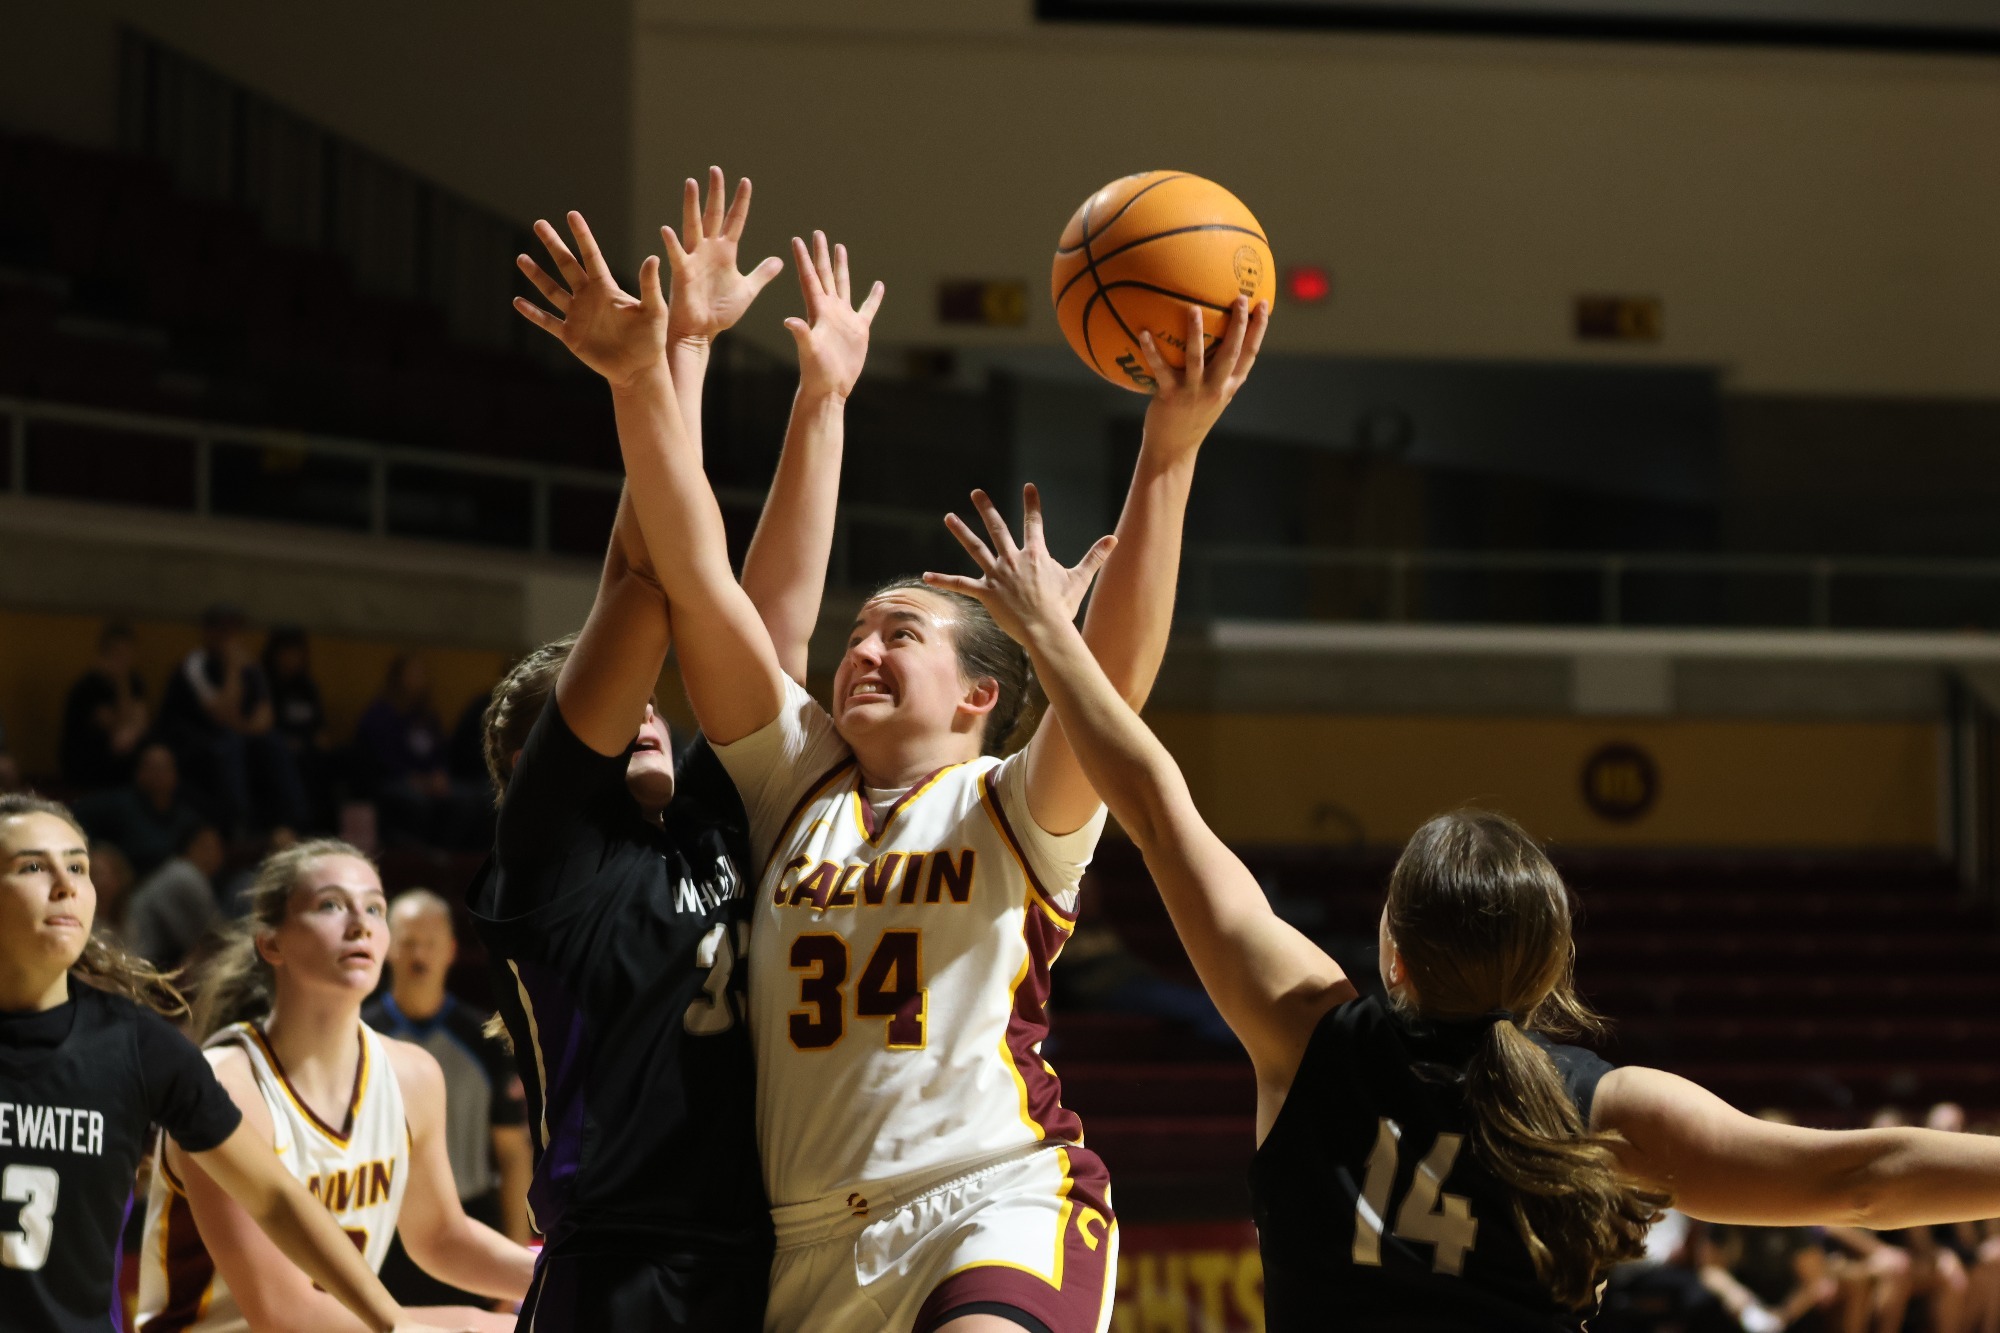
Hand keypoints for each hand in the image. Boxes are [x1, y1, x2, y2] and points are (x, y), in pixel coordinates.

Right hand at [514, 212, 668, 389]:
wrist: (639, 368)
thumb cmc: (651, 339)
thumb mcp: (654, 311)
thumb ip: (650, 286)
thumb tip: (653, 258)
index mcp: (607, 288)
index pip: (591, 256)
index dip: (582, 236)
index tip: (572, 215)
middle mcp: (588, 297)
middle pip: (567, 265)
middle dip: (553, 244)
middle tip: (539, 224)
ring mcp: (577, 315)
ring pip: (552, 290)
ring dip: (537, 275)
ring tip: (521, 258)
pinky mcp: (570, 335)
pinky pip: (547, 321)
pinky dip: (533, 313)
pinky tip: (517, 301)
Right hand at [661, 166, 783, 342]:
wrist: (702, 331)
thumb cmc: (720, 311)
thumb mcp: (747, 290)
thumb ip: (762, 273)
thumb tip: (779, 260)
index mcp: (726, 252)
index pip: (735, 221)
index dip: (740, 202)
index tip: (745, 181)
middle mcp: (709, 250)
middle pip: (713, 215)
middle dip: (715, 193)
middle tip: (716, 169)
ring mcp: (694, 259)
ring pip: (693, 226)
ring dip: (692, 205)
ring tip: (691, 182)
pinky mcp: (682, 274)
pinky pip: (677, 255)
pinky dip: (671, 243)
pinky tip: (667, 229)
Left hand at [784, 231, 883, 400]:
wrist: (829, 388)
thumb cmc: (816, 372)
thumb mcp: (809, 351)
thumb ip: (801, 334)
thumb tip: (790, 321)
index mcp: (817, 311)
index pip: (810, 279)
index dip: (804, 259)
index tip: (797, 239)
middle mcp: (830, 310)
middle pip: (825, 275)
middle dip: (822, 254)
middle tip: (818, 233)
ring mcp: (844, 318)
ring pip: (843, 285)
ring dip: (842, 267)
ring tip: (840, 248)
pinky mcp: (858, 329)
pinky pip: (868, 308)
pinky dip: (873, 297)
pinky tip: (878, 285)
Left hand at [924, 485, 1115, 646]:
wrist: (1046, 628)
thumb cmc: (1062, 607)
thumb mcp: (1080, 579)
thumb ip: (1095, 557)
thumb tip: (1115, 539)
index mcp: (1035, 555)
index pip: (1034, 523)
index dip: (1032, 504)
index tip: (1028, 487)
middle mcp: (1013, 559)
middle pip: (998, 528)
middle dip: (987, 508)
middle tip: (977, 492)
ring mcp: (997, 574)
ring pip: (975, 548)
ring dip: (961, 531)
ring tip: (949, 517)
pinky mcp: (985, 592)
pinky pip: (960, 584)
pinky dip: (943, 579)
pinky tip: (925, 575)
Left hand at [1136, 296, 1270, 458]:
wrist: (1173, 450)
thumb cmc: (1190, 418)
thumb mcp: (1211, 396)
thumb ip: (1216, 372)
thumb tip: (1212, 340)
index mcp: (1229, 386)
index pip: (1250, 354)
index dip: (1259, 329)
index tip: (1265, 304)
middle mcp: (1216, 388)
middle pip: (1232, 351)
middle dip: (1239, 324)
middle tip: (1240, 298)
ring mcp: (1194, 392)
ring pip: (1197, 358)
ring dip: (1196, 333)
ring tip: (1194, 309)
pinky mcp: (1171, 396)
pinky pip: (1161, 369)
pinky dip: (1151, 350)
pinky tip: (1143, 332)